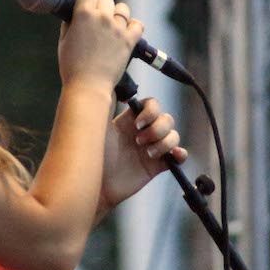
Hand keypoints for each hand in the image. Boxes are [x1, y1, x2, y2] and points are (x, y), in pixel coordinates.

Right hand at [58, 0, 142, 92]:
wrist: (88, 86)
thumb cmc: (72, 66)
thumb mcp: (64, 40)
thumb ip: (70, 22)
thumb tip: (76, 13)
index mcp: (83, 14)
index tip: (87, 1)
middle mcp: (102, 17)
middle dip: (101, 6)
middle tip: (96, 20)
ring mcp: (118, 29)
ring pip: (122, 8)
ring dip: (117, 14)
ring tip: (111, 27)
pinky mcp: (129, 41)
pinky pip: (137, 25)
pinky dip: (133, 26)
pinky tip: (125, 32)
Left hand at [100, 96, 187, 211]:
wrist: (93, 185)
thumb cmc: (90, 155)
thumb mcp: (95, 125)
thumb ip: (103, 104)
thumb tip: (108, 84)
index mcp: (130, 120)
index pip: (152, 105)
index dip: (150, 111)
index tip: (137, 123)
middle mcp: (143, 132)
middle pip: (167, 119)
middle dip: (157, 129)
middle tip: (138, 141)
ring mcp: (151, 148)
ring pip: (174, 136)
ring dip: (164, 142)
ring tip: (147, 154)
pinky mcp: (157, 166)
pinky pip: (178, 155)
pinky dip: (180, 153)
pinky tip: (173, 156)